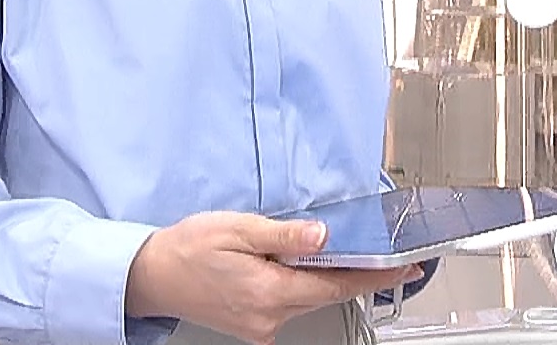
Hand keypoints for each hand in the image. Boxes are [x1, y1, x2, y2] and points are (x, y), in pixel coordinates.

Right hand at [127, 211, 418, 344]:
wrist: (151, 276)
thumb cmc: (187, 248)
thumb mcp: (238, 229)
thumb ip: (284, 234)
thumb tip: (323, 236)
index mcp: (269, 290)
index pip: (337, 285)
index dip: (375, 277)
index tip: (405, 268)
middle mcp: (269, 316)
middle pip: (328, 294)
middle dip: (359, 275)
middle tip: (388, 258)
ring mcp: (262, 326)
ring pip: (311, 300)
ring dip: (329, 279)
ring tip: (346, 256)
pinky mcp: (254, 326)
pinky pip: (292, 305)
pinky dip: (305, 286)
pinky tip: (300, 268)